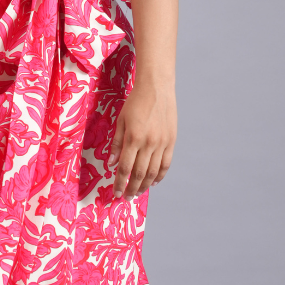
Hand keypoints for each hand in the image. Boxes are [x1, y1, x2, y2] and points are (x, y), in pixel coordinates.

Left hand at [111, 77, 176, 198]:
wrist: (157, 87)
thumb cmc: (135, 102)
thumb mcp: (121, 121)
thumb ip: (117, 144)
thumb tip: (112, 164)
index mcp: (133, 138)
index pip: (125, 168)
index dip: (120, 183)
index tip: (116, 193)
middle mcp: (149, 143)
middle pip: (139, 173)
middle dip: (132, 188)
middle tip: (126, 197)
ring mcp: (162, 143)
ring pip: (153, 172)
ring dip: (145, 185)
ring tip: (138, 192)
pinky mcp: (171, 140)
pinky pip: (166, 163)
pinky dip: (160, 175)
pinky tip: (153, 182)